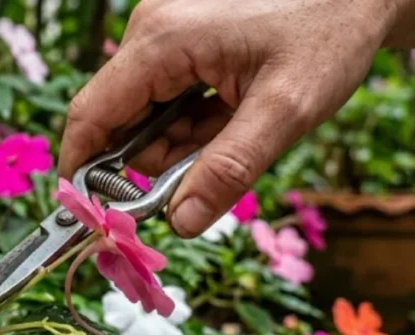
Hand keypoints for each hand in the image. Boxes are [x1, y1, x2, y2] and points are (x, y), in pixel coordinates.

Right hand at [59, 0, 404, 236]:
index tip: (93, 215)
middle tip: (207, 170)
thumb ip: (229, 170)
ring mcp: (165, 33)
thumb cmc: (331, 33)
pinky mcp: (182, 38)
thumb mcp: (285, 111)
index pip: (90, 115)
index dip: (83, 171)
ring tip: (235, 129)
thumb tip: (181, 224)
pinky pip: (167, 98)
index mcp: (161, 41)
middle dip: (154, 159)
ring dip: (180, 142)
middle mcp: (151, 31)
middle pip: (118, 120)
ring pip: (145, 114)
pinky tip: (232, 114)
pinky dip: (193, 122)